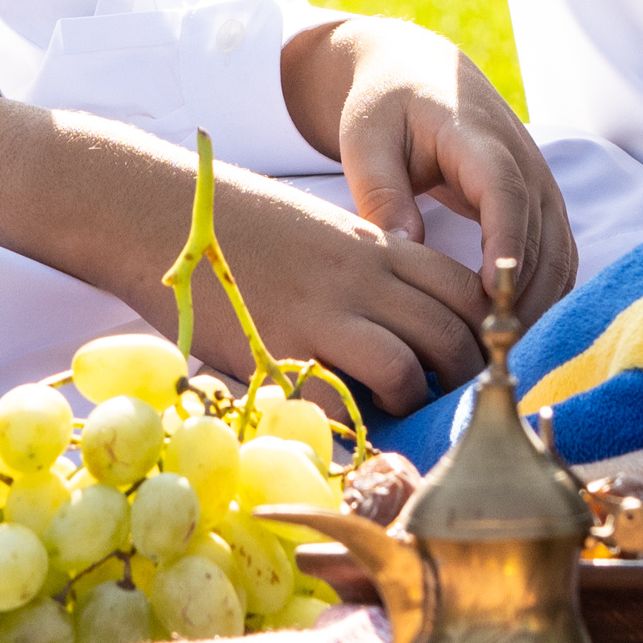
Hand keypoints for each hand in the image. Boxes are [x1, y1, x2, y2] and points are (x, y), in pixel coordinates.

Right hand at [0, 95, 499, 416]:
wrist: (161, 210)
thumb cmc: (237, 222)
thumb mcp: (322, 229)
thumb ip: (368, 267)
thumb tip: (401, 318)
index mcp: (378, 245)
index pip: (467, 292)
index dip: (481, 333)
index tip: (470, 363)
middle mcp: (365, 278)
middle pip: (453, 337)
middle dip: (458, 382)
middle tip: (441, 406)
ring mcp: (325, 314)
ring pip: (410, 371)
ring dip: (410, 406)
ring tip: (390, 417)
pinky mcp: (280, 348)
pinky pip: (341, 404)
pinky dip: (351, 429)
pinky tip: (342, 432)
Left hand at [284, 11, 575, 334]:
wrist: (415, 72)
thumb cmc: (384, 105)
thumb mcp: (365, 139)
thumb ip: (382, 192)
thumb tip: (404, 252)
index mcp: (479, 138)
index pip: (506, 195)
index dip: (505, 248)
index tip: (489, 301)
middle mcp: (524, 161)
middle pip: (542, 237)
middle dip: (521, 298)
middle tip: (483, 353)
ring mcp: (540, 184)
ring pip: (558, 256)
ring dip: (537, 307)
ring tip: (496, 357)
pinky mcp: (541, 206)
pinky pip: (557, 260)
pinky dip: (544, 299)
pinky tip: (511, 334)